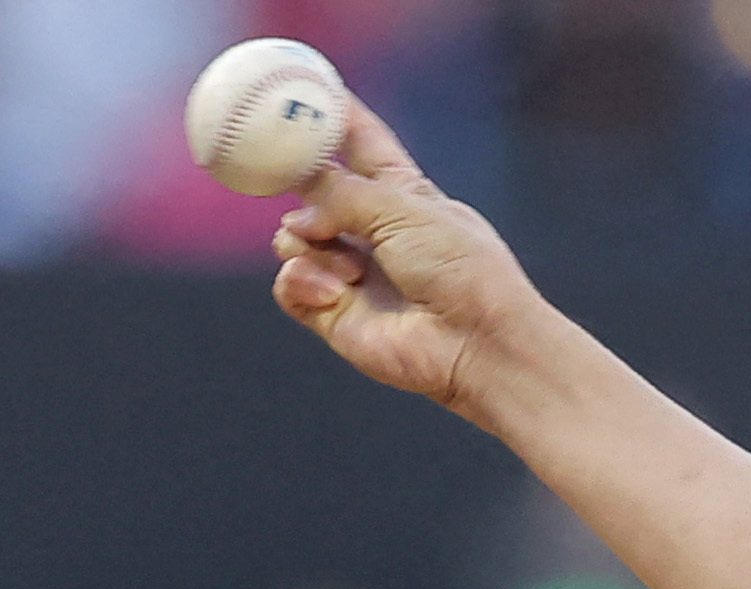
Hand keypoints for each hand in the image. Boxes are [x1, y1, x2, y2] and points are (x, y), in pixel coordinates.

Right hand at [268, 104, 543, 418]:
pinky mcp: (334, 313)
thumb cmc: (460, 268)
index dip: (334, 114)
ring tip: (348, 266)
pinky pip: (290, 285)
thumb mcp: (403, 207)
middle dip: (293, 179)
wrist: (478, 343)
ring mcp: (351, 272)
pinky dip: (303, 282)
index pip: (361, 141)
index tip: (304, 82)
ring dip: (309, 244)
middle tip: (273, 165)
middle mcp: (373, 229)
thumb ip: (343, 193)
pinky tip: (334, 291)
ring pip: (292, 239)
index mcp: (402, 192)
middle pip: (313, 189)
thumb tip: (297, 212)